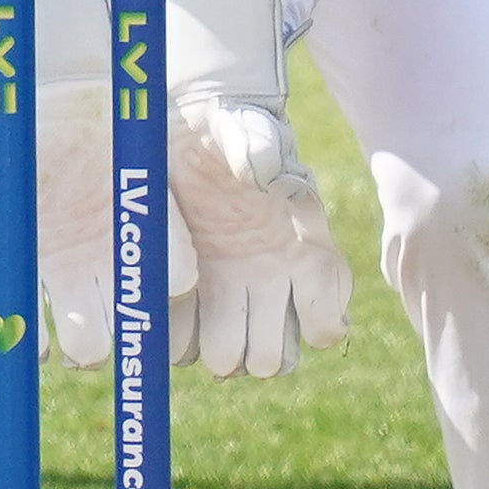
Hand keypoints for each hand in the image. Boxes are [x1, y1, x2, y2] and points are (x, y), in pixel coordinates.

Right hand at [0, 0, 170, 371]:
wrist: (67, 96)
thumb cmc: (17, 135)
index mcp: (24, 267)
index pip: (16, 325)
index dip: (24, 339)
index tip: (36, 343)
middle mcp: (72, 276)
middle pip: (87, 344)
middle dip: (87, 345)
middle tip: (85, 333)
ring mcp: (116, 257)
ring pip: (130, 321)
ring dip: (129, 322)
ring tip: (127, 302)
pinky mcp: (157, 233)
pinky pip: (174, 272)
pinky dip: (170, 273)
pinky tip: (167, 269)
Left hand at [166, 0, 351, 380]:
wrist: (186, 131)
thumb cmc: (225, 128)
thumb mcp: (242, 127)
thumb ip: (257, 145)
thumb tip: (261, 174)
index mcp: (303, 254)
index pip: (325, 322)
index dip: (311, 323)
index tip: (282, 289)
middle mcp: (272, 285)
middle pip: (273, 358)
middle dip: (250, 350)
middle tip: (223, 322)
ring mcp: (232, 295)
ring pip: (233, 361)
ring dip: (212, 352)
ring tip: (190, 317)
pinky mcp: (189, 296)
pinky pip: (185, 344)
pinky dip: (175, 340)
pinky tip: (164, 309)